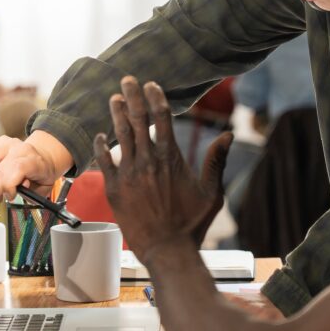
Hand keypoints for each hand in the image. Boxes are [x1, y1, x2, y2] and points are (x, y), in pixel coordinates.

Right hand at [0, 131, 71, 199]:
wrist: (43, 157)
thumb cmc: (41, 175)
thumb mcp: (43, 189)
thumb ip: (32, 192)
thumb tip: (20, 186)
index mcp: (34, 160)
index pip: (17, 169)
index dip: (9, 185)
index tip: (10, 196)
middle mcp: (19, 148)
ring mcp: (7, 143)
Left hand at [94, 76, 232, 261]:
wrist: (167, 249)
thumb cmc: (192, 224)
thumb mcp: (212, 192)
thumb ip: (216, 161)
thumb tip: (229, 136)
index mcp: (171, 158)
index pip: (162, 117)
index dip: (155, 97)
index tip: (151, 84)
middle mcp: (148, 161)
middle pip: (138, 119)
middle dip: (132, 96)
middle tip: (126, 80)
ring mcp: (128, 173)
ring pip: (120, 135)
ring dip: (117, 114)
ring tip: (114, 99)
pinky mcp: (113, 188)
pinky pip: (103, 160)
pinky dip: (101, 145)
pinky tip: (100, 134)